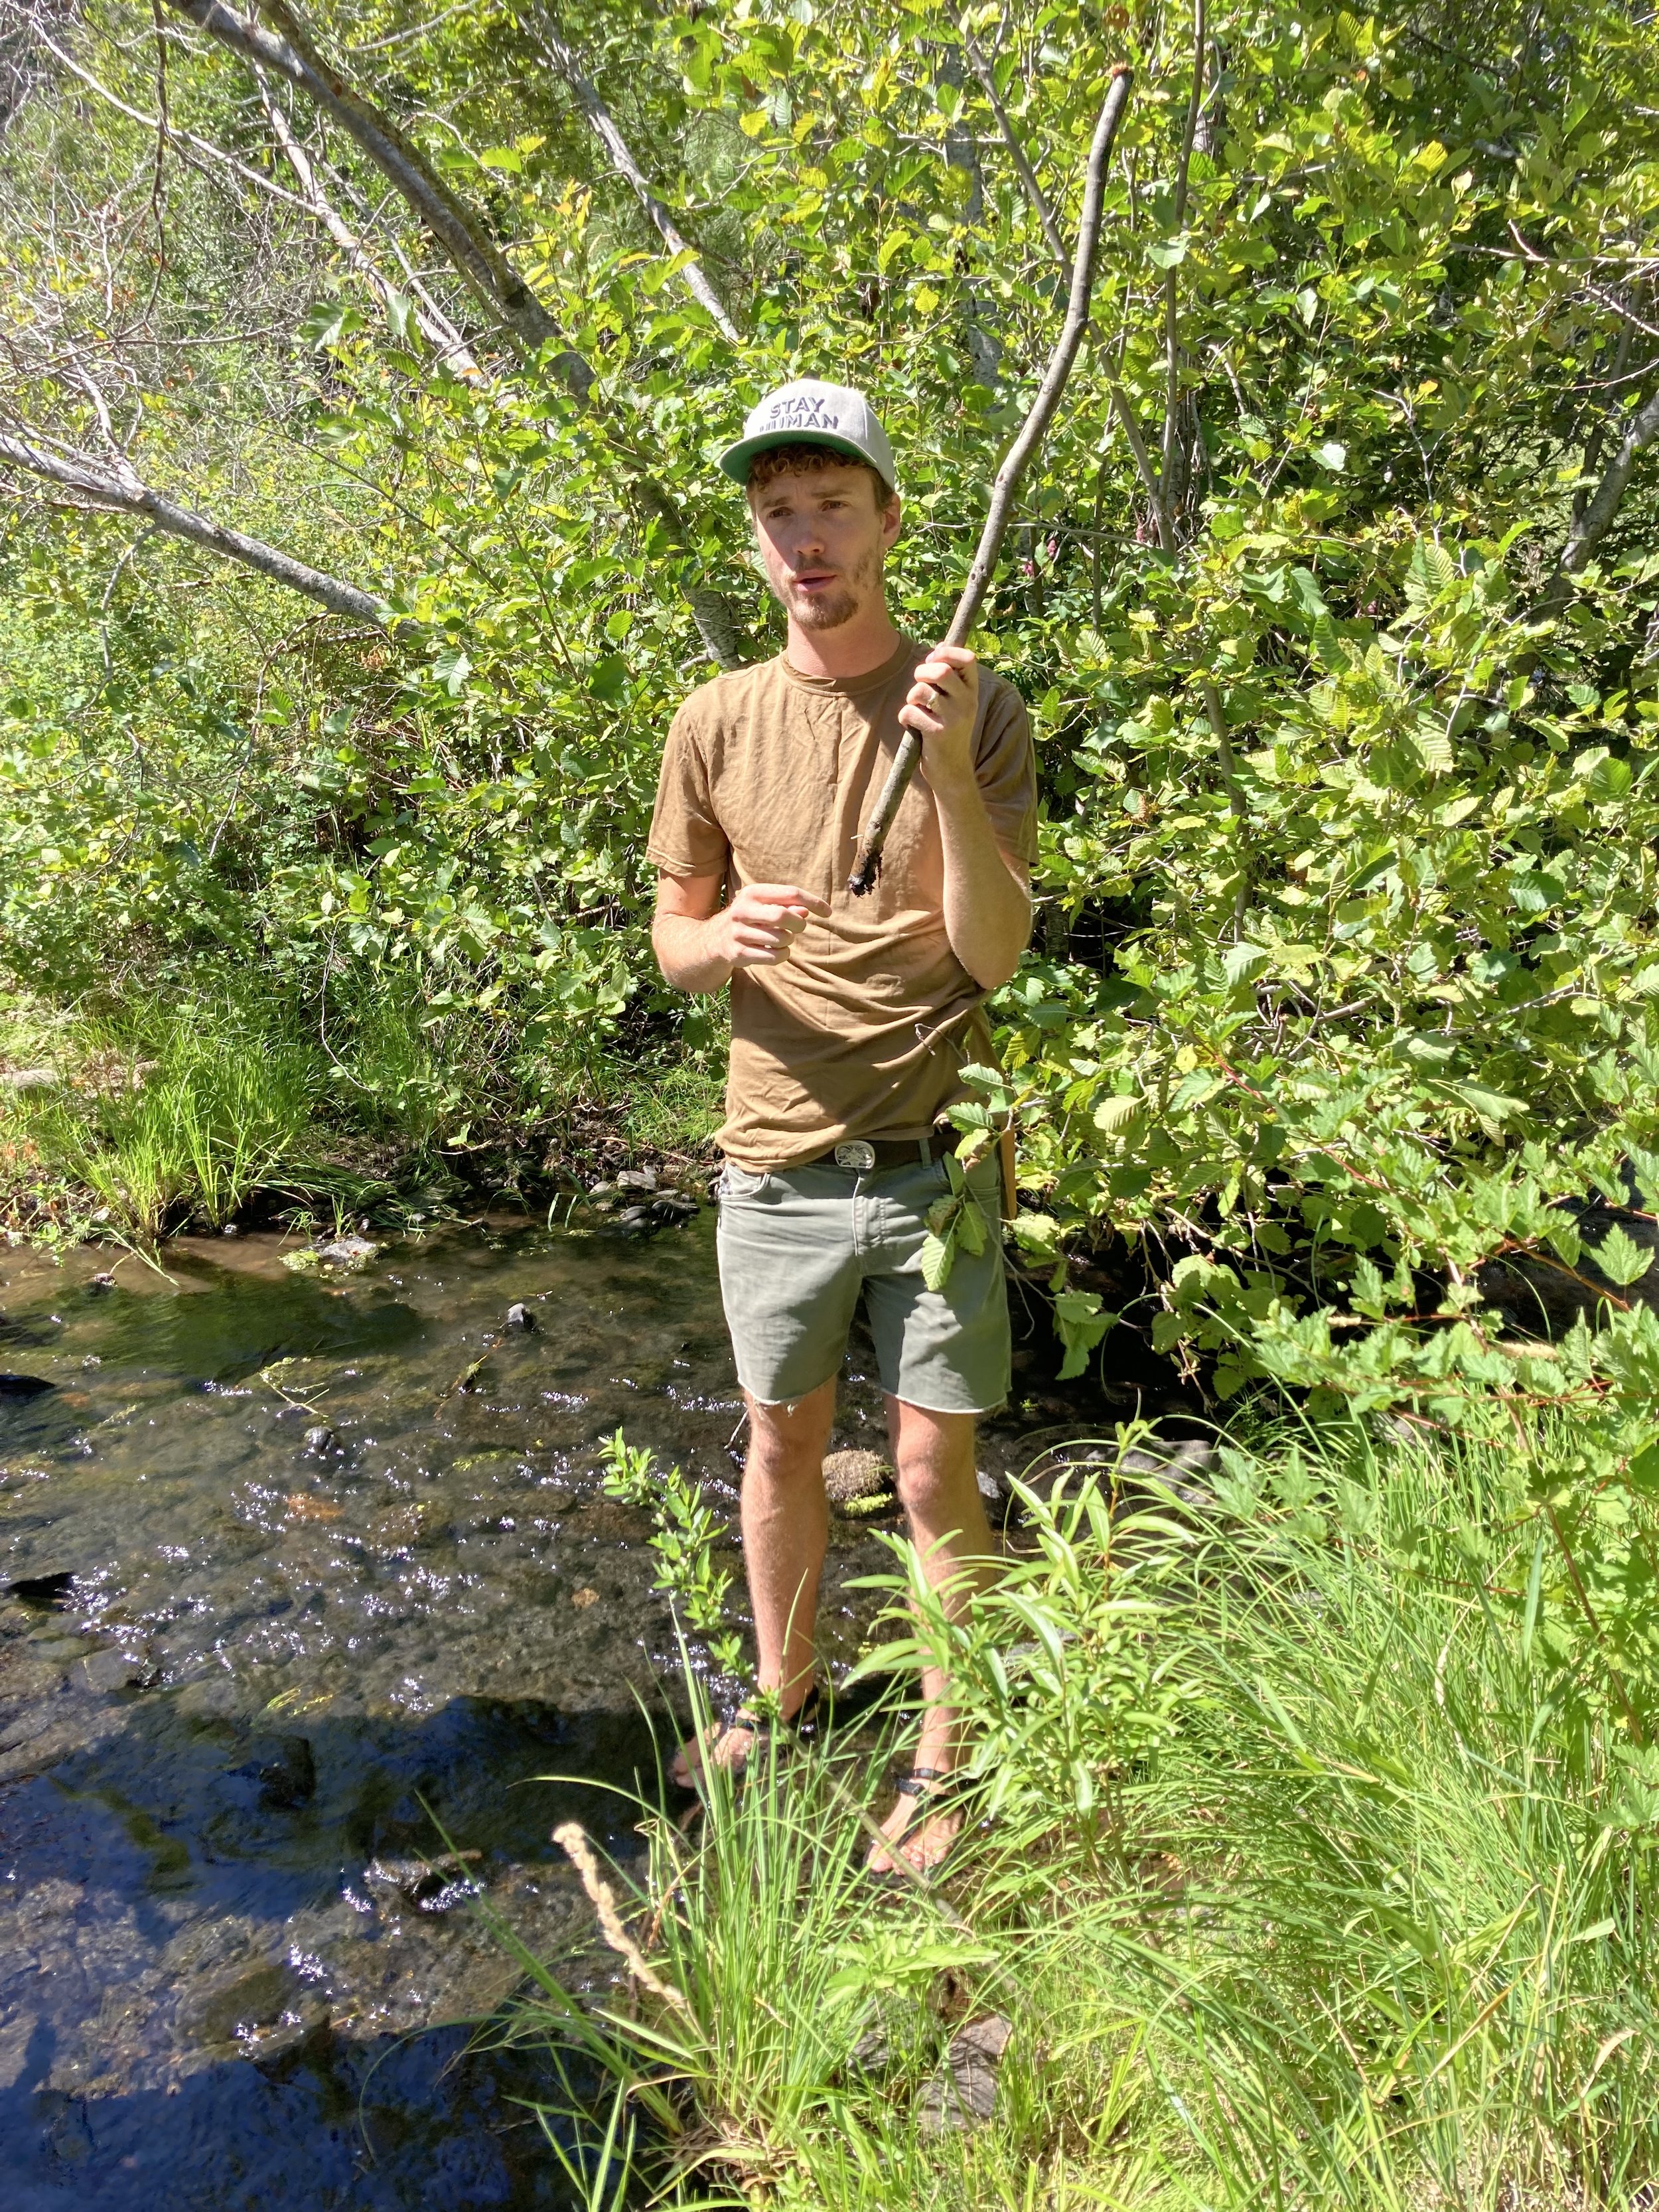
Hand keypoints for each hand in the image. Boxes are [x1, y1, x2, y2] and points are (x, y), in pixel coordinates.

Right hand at [713, 881, 828, 968]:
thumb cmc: (750, 918)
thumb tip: (805, 911)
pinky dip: (783, 955)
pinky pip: (774, 956)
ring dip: (789, 941)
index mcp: (752, 893)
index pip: (790, 892)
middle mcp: (742, 911)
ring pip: (781, 939)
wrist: (715, 939)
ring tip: (783, 938)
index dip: (813, 902)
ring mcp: (739, 933)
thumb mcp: (765, 905)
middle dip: (799, 924)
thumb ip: (787, 905)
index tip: (828, 912)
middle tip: (799, 928)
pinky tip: (776, 951)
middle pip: (783, 916)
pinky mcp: (739, 953)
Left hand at [901, 643, 978, 790]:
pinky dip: (905, 717)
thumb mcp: (957, 702)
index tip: (933, 659)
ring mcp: (953, 719)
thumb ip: (950, 675)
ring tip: (917, 708)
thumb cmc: (950, 730)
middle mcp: (967, 703)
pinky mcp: (937, 733)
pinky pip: (909, 712)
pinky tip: (913, 726)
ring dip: (911, 697)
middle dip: (922, 672)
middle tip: (919, 684)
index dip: (946, 653)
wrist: (952, 770)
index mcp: (973, 691)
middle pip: (941, 671)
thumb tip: (941, 645)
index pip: (967, 659)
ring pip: (920, 691)